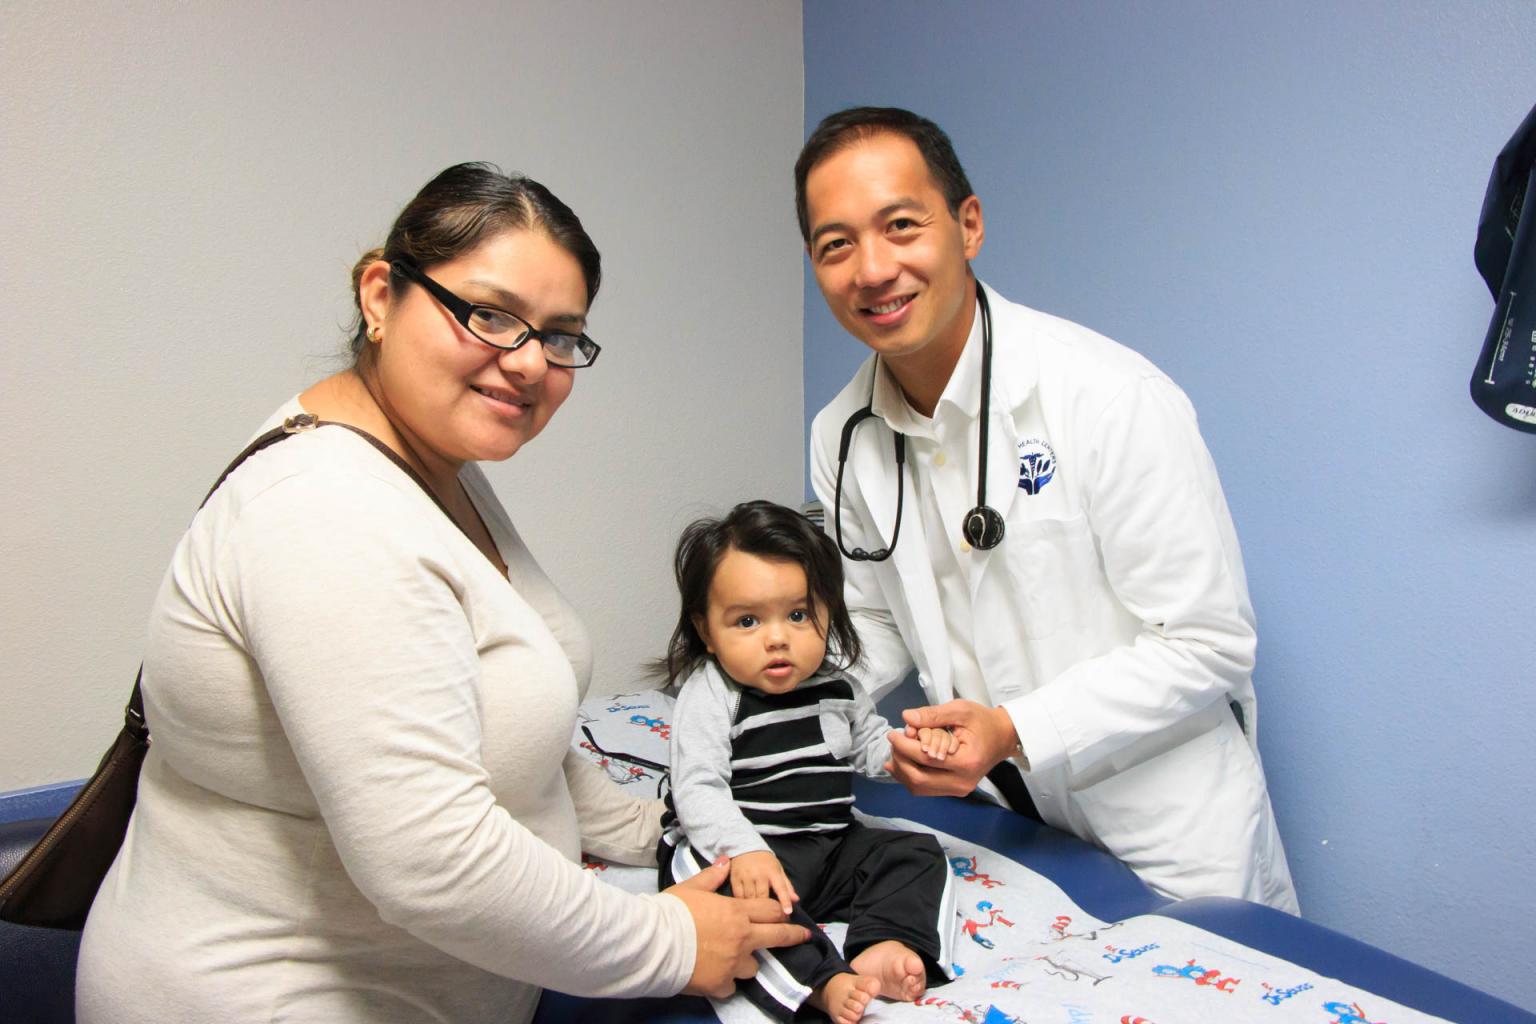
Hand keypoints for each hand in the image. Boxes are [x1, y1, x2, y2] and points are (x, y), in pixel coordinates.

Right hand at [665, 856, 810, 998]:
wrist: (653, 943)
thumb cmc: (672, 911)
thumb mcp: (692, 887)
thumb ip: (713, 876)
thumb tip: (726, 861)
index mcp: (736, 912)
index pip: (771, 910)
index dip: (780, 911)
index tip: (788, 914)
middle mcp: (741, 938)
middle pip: (777, 937)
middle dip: (793, 935)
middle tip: (804, 936)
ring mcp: (733, 964)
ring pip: (753, 967)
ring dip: (746, 962)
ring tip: (731, 960)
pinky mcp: (721, 985)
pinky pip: (731, 986)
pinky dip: (725, 982)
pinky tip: (714, 976)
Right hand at [730, 850, 798, 913]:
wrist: (745, 847)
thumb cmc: (765, 862)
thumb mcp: (778, 870)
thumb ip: (787, 886)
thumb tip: (796, 900)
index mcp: (773, 871)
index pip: (781, 887)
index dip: (785, 900)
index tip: (788, 912)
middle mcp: (759, 874)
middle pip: (763, 897)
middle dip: (768, 910)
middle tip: (772, 921)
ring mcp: (746, 876)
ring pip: (750, 899)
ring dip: (754, 910)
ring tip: (757, 918)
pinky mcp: (734, 879)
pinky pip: (738, 897)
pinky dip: (742, 905)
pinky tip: (745, 910)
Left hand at [883, 700, 1018, 796]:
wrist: (1003, 737)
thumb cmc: (983, 721)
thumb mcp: (960, 710)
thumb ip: (933, 714)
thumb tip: (906, 718)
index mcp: (966, 761)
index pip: (925, 758)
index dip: (904, 746)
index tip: (892, 733)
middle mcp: (963, 781)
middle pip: (919, 778)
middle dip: (900, 760)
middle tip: (893, 742)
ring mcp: (960, 790)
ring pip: (920, 788)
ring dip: (902, 771)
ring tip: (895, 752)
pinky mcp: (956, 791)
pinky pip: (926, 789)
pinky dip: (910, 778)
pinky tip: (900, 764)